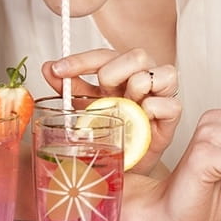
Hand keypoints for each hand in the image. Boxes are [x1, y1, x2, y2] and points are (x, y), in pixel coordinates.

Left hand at [41, 48, 180, 174]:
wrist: (125, 165)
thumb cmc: (110, 131)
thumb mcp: (86, 108)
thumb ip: (70, 88)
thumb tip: (48, 68)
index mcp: (121, 72)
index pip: (104, 55)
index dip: (81, 60)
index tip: (58, 69)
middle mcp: (143, 77)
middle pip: (137, 55)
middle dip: (113, 73)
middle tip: (102, 92)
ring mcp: (161, 95)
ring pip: (161, 73)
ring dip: (137, 89)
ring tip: (125, 108)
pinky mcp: (172, 116)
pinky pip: (171, 105)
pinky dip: (153, 110)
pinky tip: (140, 120)